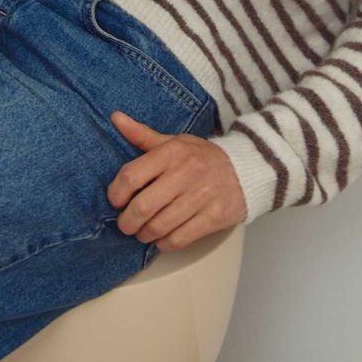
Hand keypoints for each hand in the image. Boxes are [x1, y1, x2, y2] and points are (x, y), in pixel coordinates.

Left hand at [107, 110, 246, 251]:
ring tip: (143, 231)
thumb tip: (115, 118)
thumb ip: (142, 135)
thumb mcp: (174, 141)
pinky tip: (162, 237)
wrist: (246, 169)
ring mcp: (201, 196)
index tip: (115, 201)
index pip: (131, 175)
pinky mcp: (214, 217)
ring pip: (159, 226)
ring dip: (144, 234)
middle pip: (143, 207)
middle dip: (127, 222)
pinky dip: (165, 243)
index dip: (116, 193)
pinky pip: (179, 239)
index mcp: (171, 152)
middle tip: (125, 224)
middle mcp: (185, 173)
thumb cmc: (202, 157)